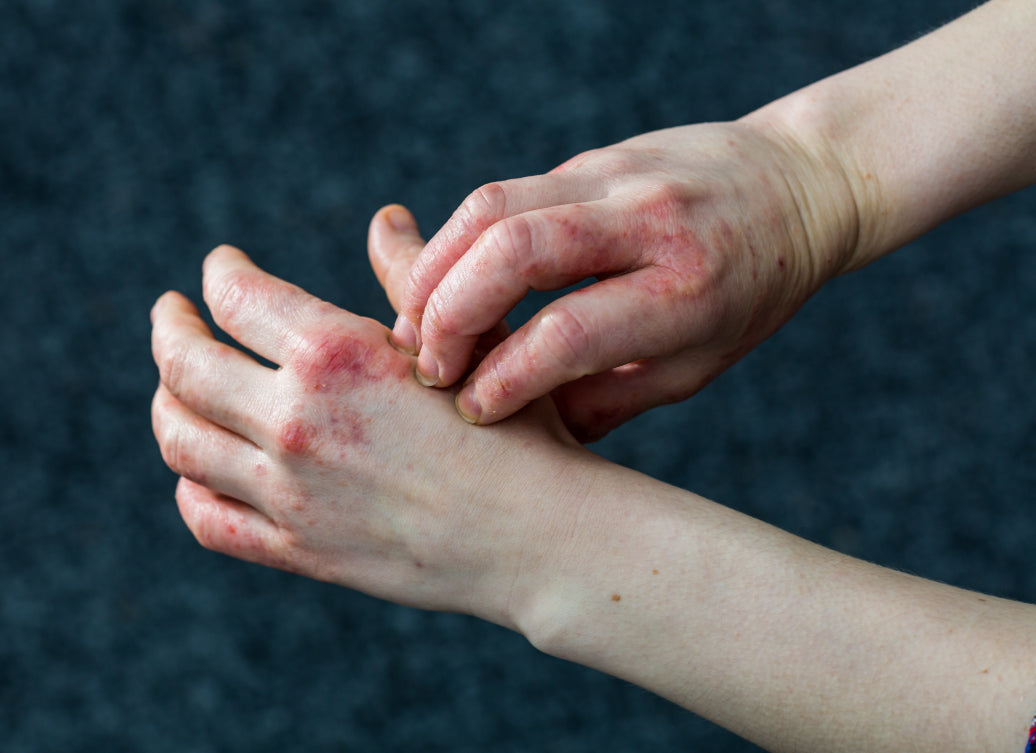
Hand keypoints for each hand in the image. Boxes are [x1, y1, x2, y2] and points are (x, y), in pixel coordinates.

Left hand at [150, 242, 583, 628]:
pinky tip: (198, 469)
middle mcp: (295, 421)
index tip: (217, 267)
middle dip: (169, 328)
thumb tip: (385, 217)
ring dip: (166, 401)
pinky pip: (207, 518)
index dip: (216, 273)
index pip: (236, 295)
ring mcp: (289, 492)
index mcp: (334, 354)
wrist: (538, 536)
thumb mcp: (469, 339)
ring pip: (181, 439)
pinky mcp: (298, 550)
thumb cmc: (520, 428)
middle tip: (170, 314)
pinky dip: (189, 486)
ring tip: (174, 385)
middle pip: (184, 365)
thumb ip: (411, 276)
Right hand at [392, 120, 859, 440]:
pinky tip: (446, 281)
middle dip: (449, 313)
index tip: (473, 410)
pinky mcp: (592, 157)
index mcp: (687, 291)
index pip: (569, 332)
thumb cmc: (752, 291)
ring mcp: (617, 174)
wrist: (798, 184)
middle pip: (516, 250)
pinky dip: (459, 238)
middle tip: (427, 365)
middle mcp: (650, 222)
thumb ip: (611, 397)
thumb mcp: (700, 363)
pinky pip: (506, 191)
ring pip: (494, 206)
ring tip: (414, 323)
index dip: (504, 378)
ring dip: (436, 268)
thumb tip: (526, 436)